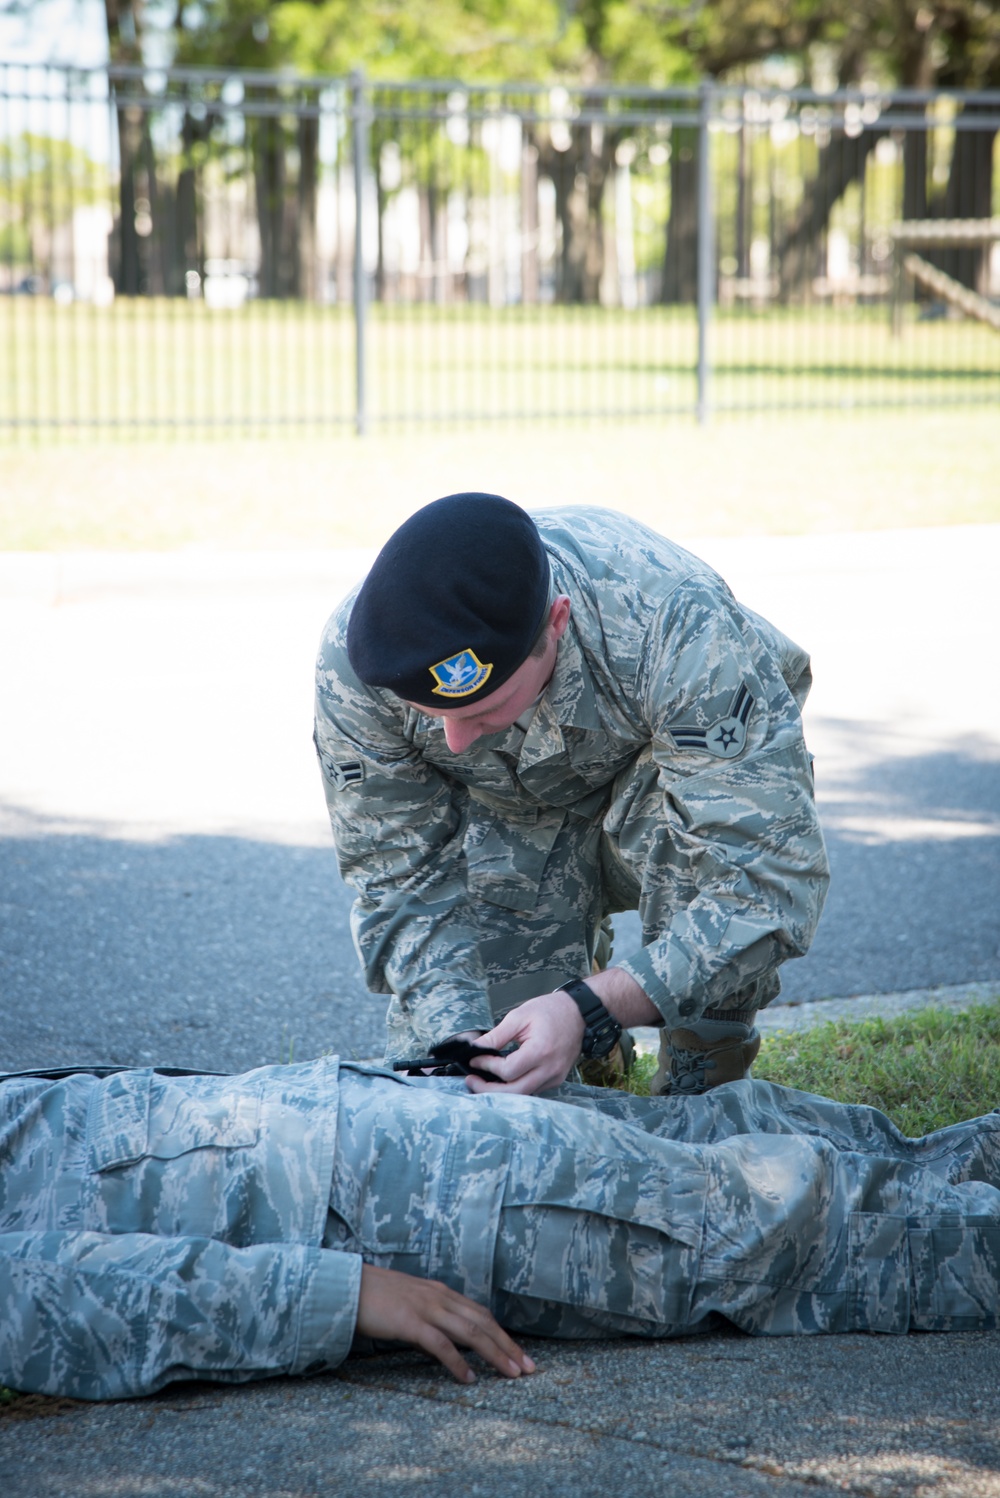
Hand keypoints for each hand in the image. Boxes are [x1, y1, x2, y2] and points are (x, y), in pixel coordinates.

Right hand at [356, 1264, 535, 1383]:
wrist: (348, 1286)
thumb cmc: (377, 1298)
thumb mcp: (411, 1303)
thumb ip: (431, 1317)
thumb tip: (446, 1341)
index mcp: (441, 1293)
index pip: (481, 1314)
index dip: (502, 1334)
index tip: (520, 1354)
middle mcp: (439, 1298)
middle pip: (483, 1323)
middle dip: (508, 1345)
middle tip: (529, 1368)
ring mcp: (426, 1309)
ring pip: (470, 1332)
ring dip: (494, 1354)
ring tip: (511, 1374)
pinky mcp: (410, 1322)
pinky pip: (440, 1344)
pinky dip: (458, 1362)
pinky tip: (468, 1378)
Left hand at [464, 990, 585, 1095]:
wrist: (578, 1013)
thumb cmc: (550, 1010)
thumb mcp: (519, 1017)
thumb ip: (496, 1035)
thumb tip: (475, 1048)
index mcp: (540, 1051)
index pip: (508, 1070)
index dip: (487, 1067)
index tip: (475, 1060)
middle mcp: (550, 1069)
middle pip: (515, 1091)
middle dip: (489, 1089)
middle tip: (472, 1080)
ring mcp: (555, 1077)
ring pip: (524, 1094)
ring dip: (502, 1091)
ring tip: (484, 1081)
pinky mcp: (556, 1079)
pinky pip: (533, 1090)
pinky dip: (516, 1087)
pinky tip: (503, 1079)